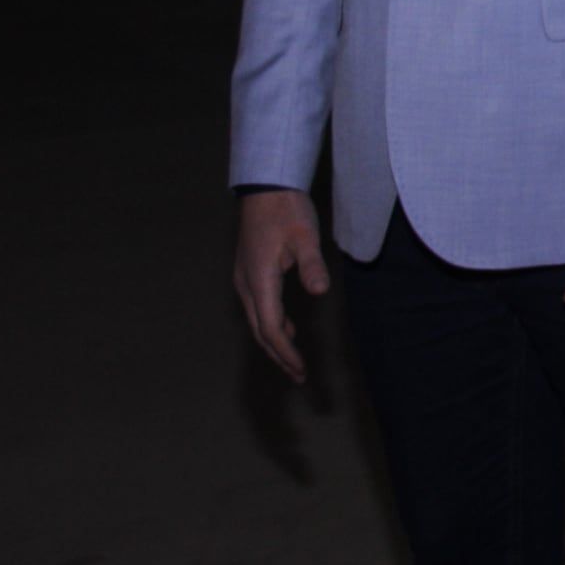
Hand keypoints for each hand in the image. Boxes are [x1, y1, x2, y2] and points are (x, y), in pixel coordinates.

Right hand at [234, 189, 330, 383]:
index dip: (286, 352)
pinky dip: (272, 324)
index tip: (301, 370)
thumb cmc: (286, 209)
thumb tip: (320, 292)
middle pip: (261, 331)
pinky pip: (259, 308)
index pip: (272, 328)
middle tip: (299, 376)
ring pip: (258, 321)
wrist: (265, 188)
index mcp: (259, 281)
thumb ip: (311, 265)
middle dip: (280, 355)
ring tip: (293, 361)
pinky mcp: (249, 273)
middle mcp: (246, 285)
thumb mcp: (305, 235)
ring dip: (275, 341)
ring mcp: (245, 279)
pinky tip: (289, 328)